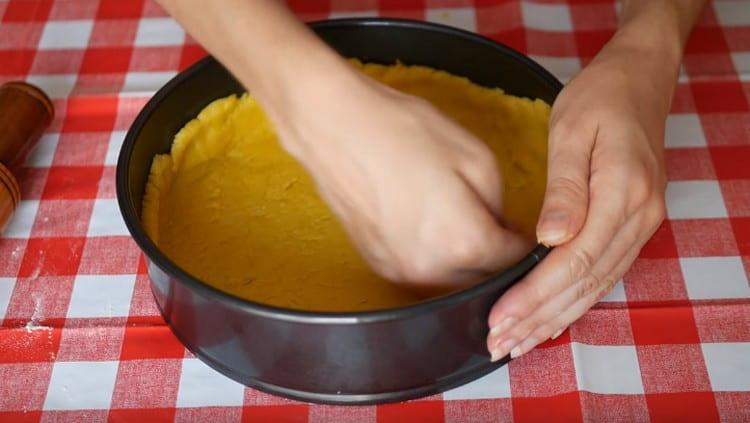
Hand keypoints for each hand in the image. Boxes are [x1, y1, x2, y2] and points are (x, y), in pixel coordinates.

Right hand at [274, 70, 529, 289]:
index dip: (522, 243)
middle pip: (480, 277)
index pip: (511, 260)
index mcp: (463, 242)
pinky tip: (425, 222)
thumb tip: (499, 226)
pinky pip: (419, 271)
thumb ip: (498, 202)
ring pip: (449, 279)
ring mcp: (399, 270)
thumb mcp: (475, 155)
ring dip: (461, 259)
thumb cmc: (403, 132)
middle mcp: (431, 268)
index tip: (522, 228)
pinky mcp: (376, 263)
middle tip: (493, 223)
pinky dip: (432, 256)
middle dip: (493, 255)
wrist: (334, 126)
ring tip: (457, 220)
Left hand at [486, 40, 674, 359]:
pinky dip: (574, 302)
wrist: (639, 81)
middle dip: (538, 318)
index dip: (534, 295)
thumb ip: (564, 189)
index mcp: (622, 194)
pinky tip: (550, 320)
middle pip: (584, 283)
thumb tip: (550, 239)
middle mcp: (638, 218)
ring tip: (516, 343)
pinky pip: (603, 275)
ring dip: (554, 319)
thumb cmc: (600, 99)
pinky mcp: (632, 226)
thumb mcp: (572, 133)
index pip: (574, 260)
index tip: (500, 317)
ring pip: (595, 287)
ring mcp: (640, 225)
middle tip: (497, 343)